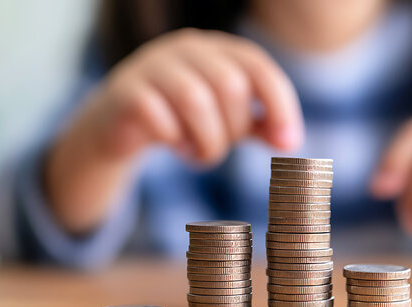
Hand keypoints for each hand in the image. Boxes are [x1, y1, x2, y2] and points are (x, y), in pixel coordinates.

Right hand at [46, 29, 302, 231]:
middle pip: (230, 86)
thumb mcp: (228, 119)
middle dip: (233, 129)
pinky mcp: (126, 90)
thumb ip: (262, 125)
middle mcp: (186, 48)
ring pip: (196, 100)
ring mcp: (152, 65)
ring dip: (207, 141)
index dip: (280, 104)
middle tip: (219, 146)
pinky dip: (174, 140)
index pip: (258, 67)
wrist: (120, 125)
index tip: (289, 143)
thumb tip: (291, 142)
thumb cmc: (184, 119)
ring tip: (198, 153)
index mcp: (217, 49)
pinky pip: (160, 117)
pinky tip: (173, 145)